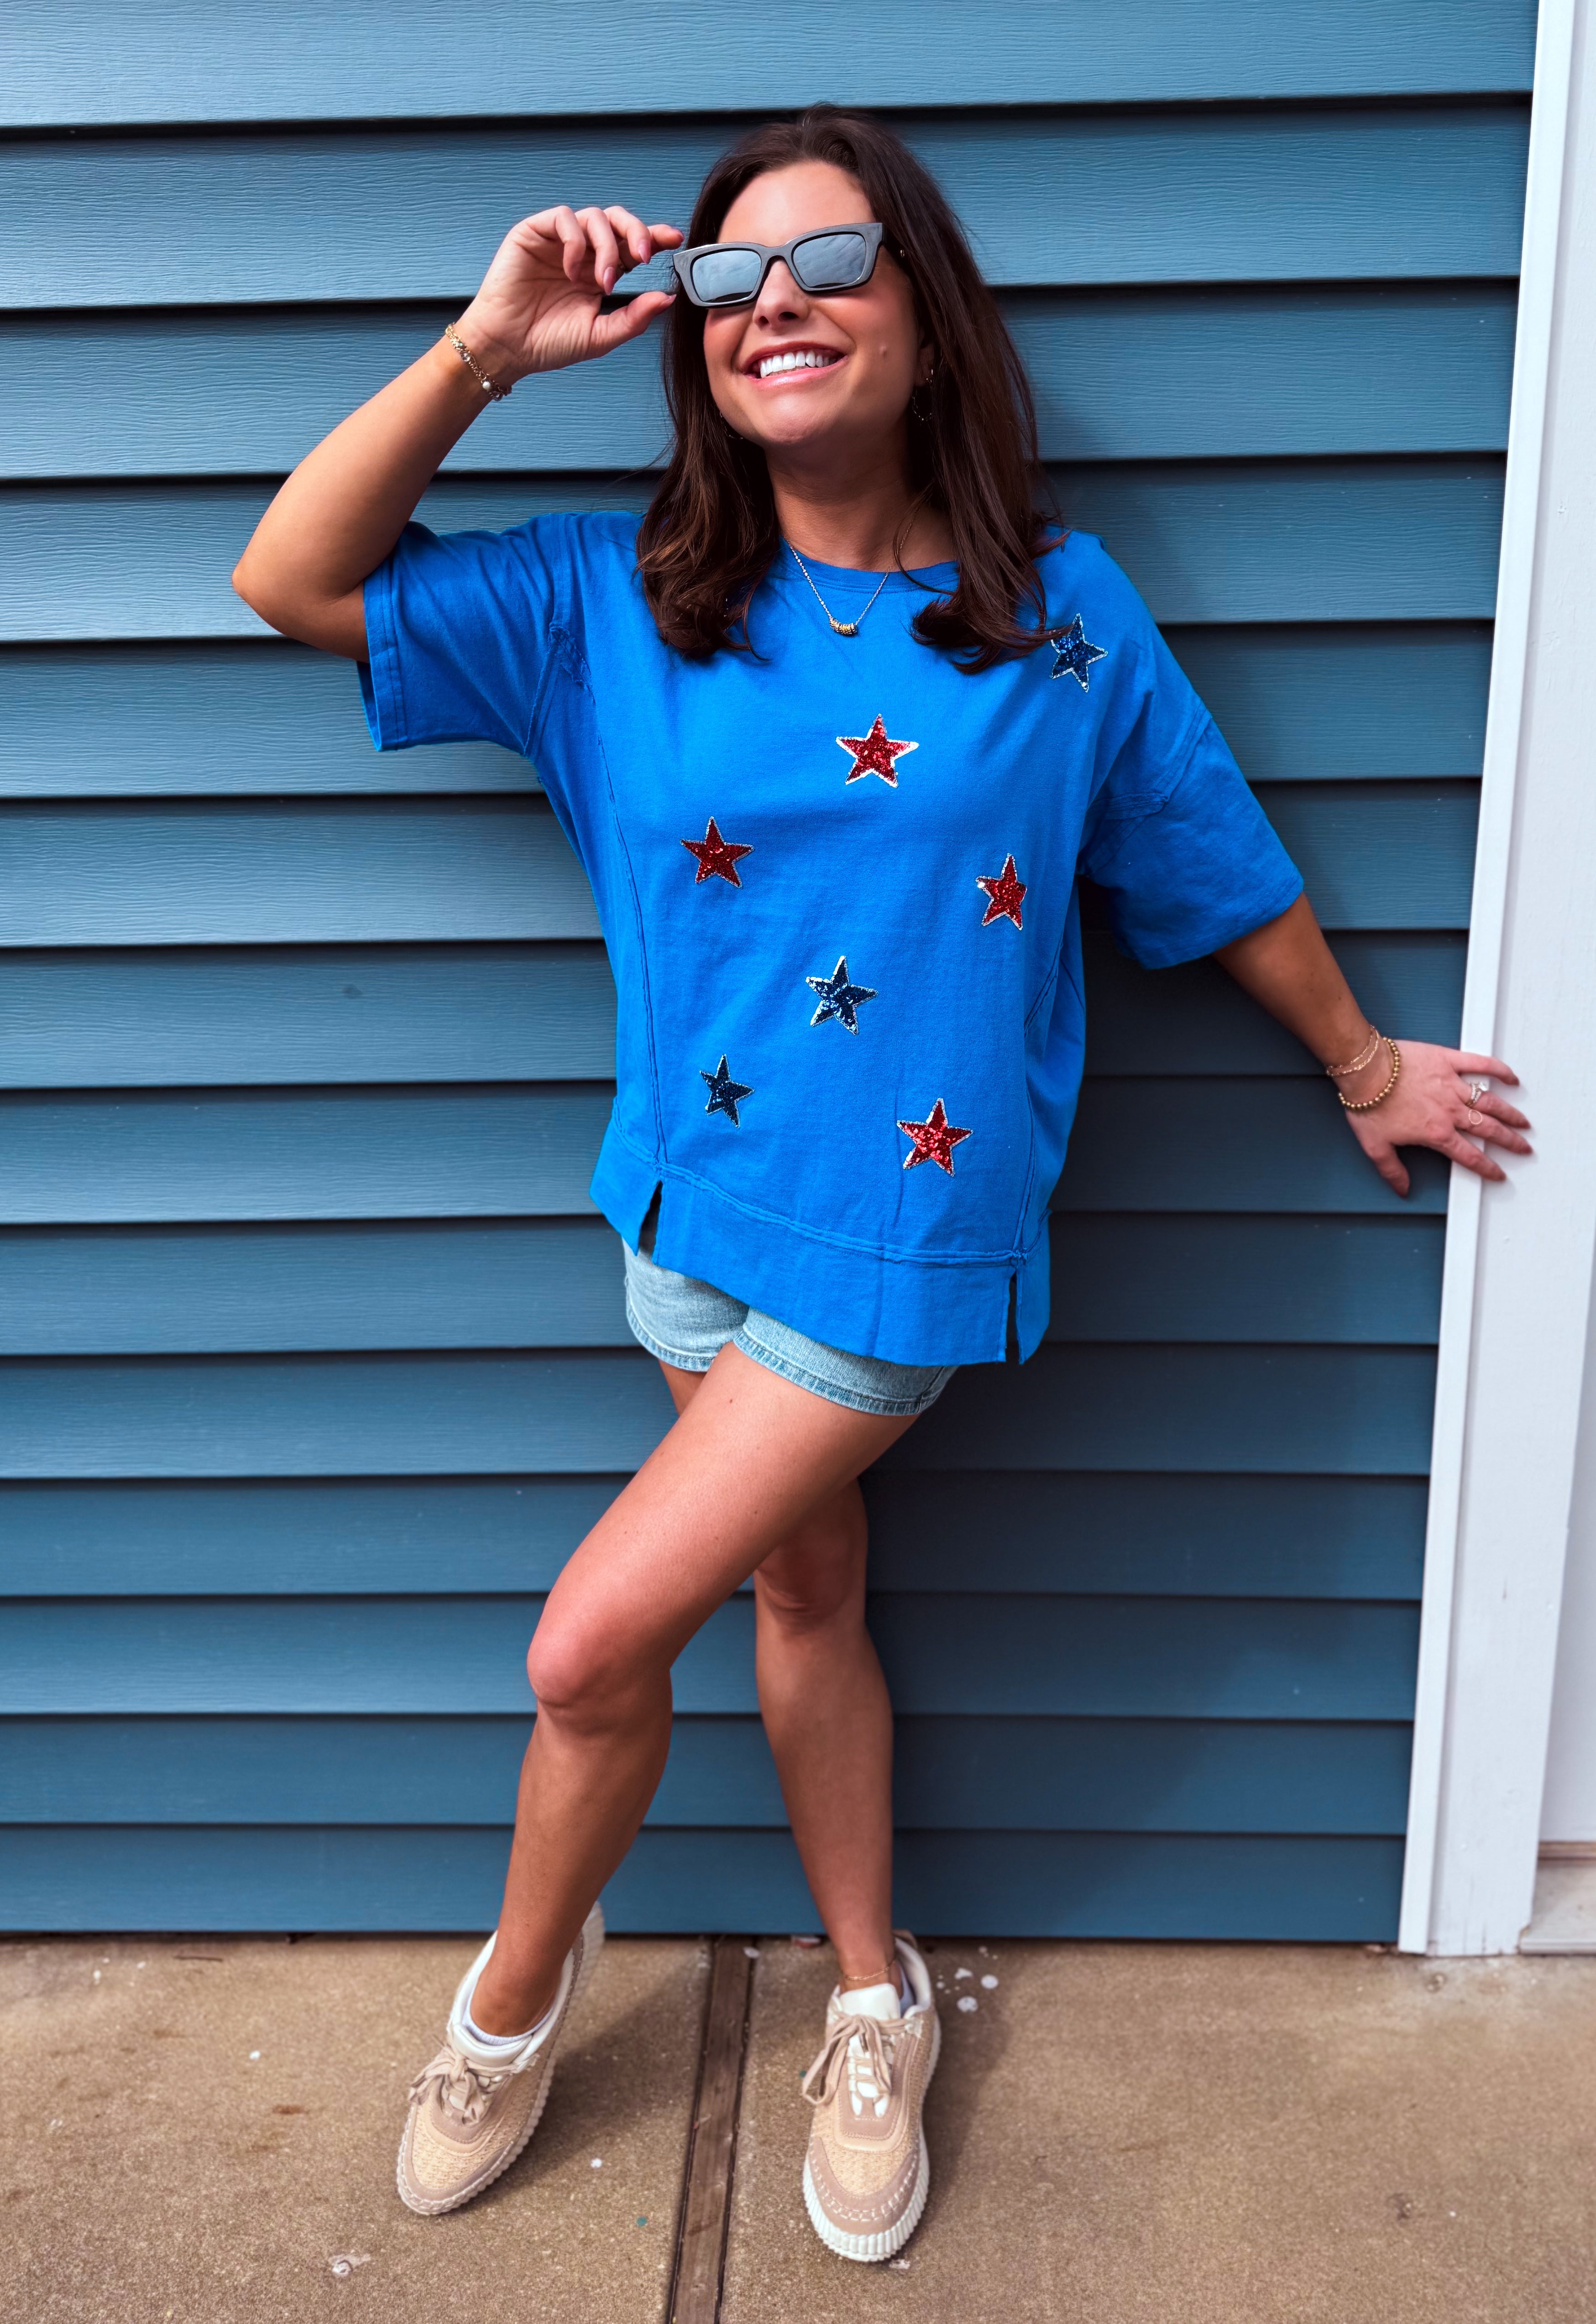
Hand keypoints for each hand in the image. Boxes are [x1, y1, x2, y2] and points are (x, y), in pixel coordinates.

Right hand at [451, 204, 683, 383]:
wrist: (507, 348)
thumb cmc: (548, 344)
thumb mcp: (601, 335)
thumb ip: (634, 317)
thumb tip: (668, 298)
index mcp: (600, 273)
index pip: (632, 246)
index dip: (654, 237)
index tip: (675, 240)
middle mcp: (582, 253)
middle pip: (617, 221)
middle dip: (637, 231)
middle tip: (645, 255)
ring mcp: (558, 241)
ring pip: (595, 216)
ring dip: (608, 246)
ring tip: (603, 280)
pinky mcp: (534, 233)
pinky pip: (564, 218)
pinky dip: (576, 242)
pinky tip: (573, 270)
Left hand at [1341, 1039, 1531, 1195]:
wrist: (1365, 1070)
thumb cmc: (1368, 1104)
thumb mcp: (1375, 1146)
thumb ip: (1392, 1170)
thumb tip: (1401, 1188)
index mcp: (1436, 1133)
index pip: (1469, 1156)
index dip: (1487, 1167)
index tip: (1498, 1173)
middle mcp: (1450, 1111)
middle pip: (1488, 1130)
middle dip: (1509, 1141)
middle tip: (1523, 1147)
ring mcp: (1452, 1085)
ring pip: (1490, 1102)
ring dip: (1510, 1113)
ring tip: (1523, 1121)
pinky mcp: (1449, 1061)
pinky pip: (1480, 1065)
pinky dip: (1499, 1070)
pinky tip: (1511, 1078)